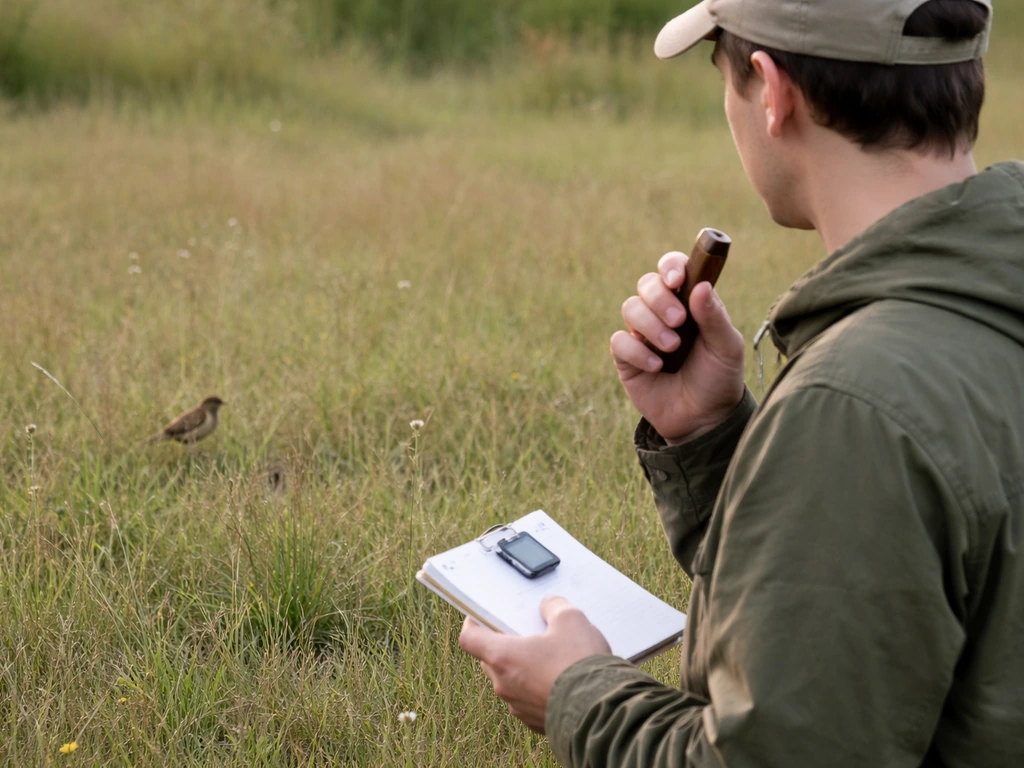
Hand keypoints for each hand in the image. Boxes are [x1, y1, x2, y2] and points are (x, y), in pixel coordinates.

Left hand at [458, 597, 611, 732]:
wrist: (601, 712)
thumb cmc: (579, 664)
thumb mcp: (570, 619)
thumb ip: (554, 607)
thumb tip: (549, 607)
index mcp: (502, 657)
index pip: (469, 639)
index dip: (473, 624)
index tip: (482, 617)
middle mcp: (504, 685)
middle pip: (491, 660)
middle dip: (505, 645)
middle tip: (526, 632)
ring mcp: (519, 707)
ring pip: (511, 681)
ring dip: (524, 668)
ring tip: (550, 657)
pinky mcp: (536, 722)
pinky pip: (529, 699)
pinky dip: (539, 688)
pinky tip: (562, 679)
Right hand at [611, 251, 744, 442]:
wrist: (704, 419)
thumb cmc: (719, 378)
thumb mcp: (726, 347)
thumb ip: (715, 317)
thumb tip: (700, 286)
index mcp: (689, 302)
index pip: (673, 269)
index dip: (670, 267)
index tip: (677, 280)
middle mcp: (663, 313)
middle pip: (646, 284)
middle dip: (660, 299)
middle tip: (679, 321)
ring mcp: (643, 334)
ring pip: (630, 308)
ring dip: (651, 325)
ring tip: (672, 348)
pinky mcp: (626, 358)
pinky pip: (619, 341)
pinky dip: (637, 352)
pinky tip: (656, 367)